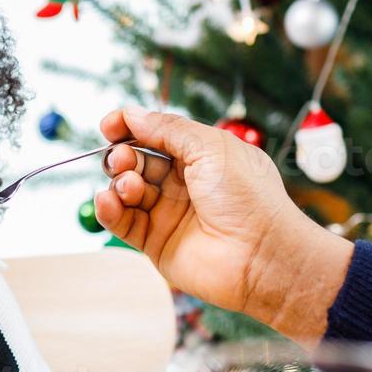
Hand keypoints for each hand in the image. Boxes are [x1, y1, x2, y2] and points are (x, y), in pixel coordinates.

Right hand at [94, 105, 352, 343]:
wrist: (262, 256)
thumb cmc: (250, 199)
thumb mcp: (211, 147)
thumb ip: (168, 129)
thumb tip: (132, 115)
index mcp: (201, 156)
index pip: (156, 136)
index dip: (131, 128)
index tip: (110, 125)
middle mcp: (183, 183)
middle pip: (137, 162)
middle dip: (123, 156)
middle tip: (123, 159)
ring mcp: (168, 213)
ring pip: (127, 191)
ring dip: (119, 182)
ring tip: (129, 186)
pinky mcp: (156, 242)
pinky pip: (123, 222)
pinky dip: (109, 210)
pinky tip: (108, 201)